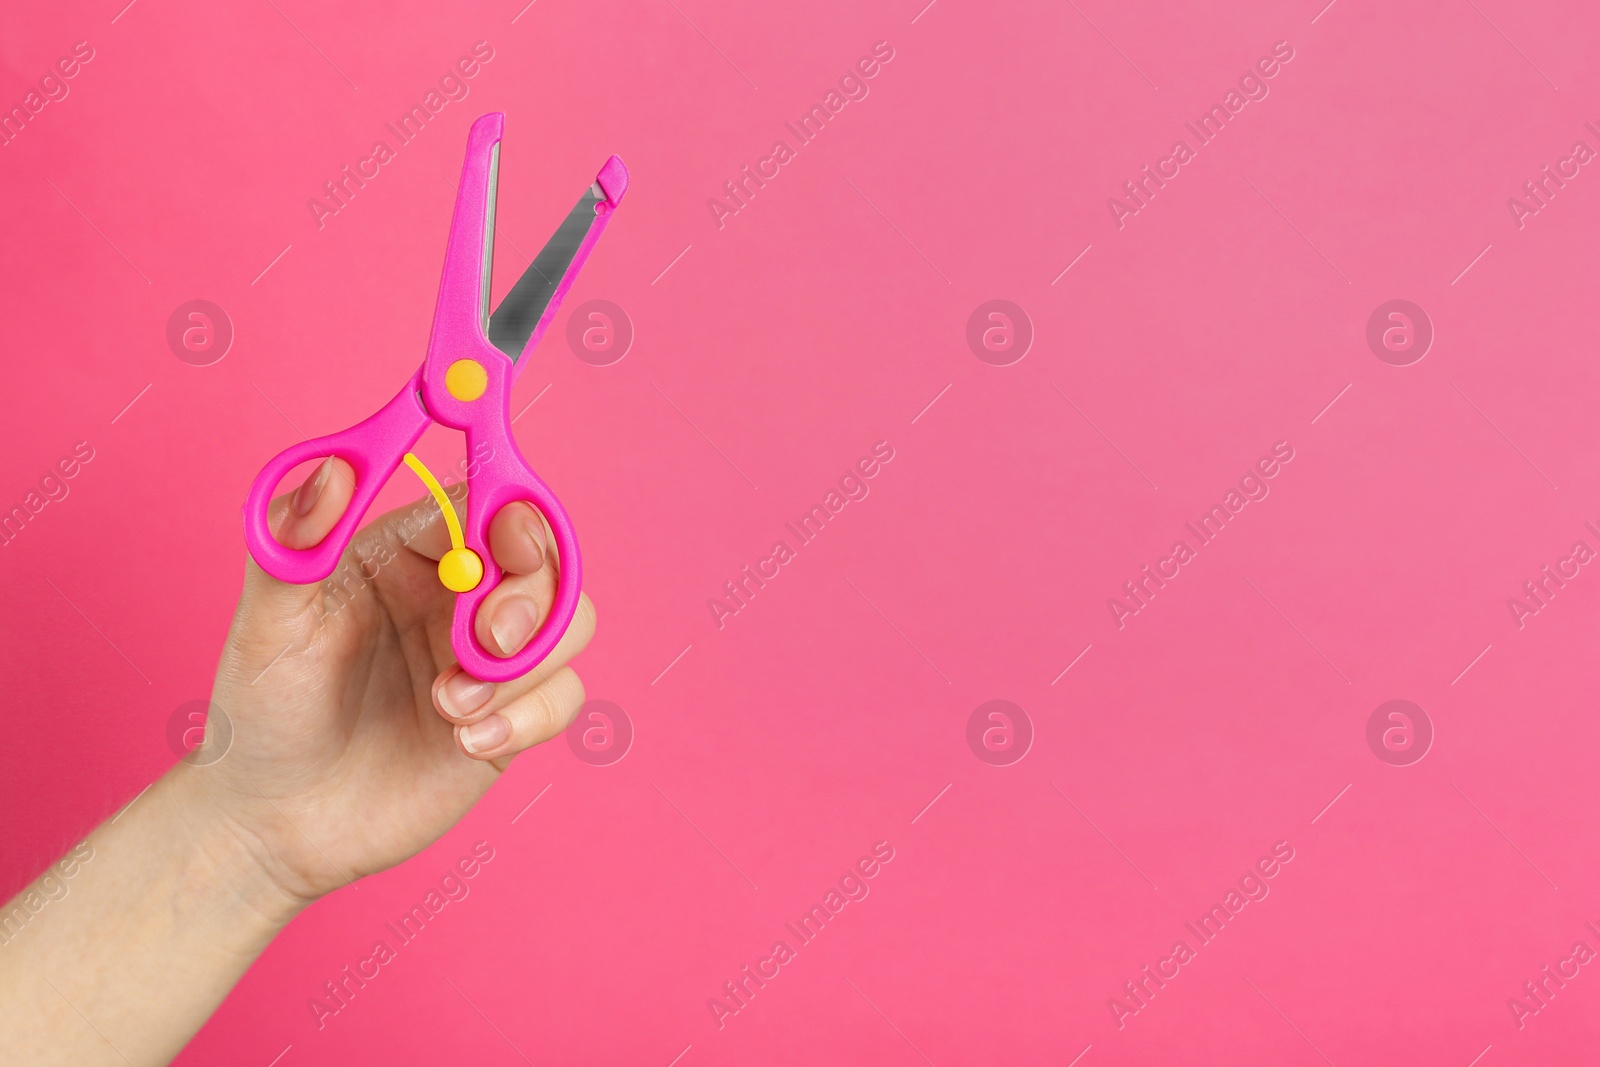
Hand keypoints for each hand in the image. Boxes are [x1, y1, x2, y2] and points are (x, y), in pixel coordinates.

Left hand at [187, 457, 594, 906]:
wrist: (277, 824)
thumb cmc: (263, 716)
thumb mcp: (268, 626)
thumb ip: (298, 541)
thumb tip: (335, 466)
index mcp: (406, 552)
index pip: (486, 504)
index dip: (512, 515)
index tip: (507, 544)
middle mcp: (457, 596)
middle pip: (546, 560)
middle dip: (530, 599)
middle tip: (485, 642)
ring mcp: (489, 658)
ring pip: (570, 625)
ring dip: (523, 667)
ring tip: (449, 708)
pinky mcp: (511, 717)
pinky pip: (564, 696)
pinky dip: (528, 719)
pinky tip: (467, 742)